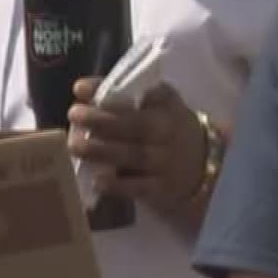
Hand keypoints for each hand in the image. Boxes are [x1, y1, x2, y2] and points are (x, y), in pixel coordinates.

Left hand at [66, 78, 208, 211]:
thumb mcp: (152, 105)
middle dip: (101, 120)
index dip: (107, 90)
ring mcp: (165, 161)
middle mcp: (167, 131)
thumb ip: (118, 95)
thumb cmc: (164, 127)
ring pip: (135, 155)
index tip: (79, 89)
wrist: (203, 163)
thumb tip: (80, 89)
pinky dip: (119, 186)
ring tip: (75, 145)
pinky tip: (97, 181)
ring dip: (102, 150)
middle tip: (73, 114)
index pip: (139, 92)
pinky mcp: (162, 188)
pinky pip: (140, 187)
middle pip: (136, 125)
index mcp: (164, 105)